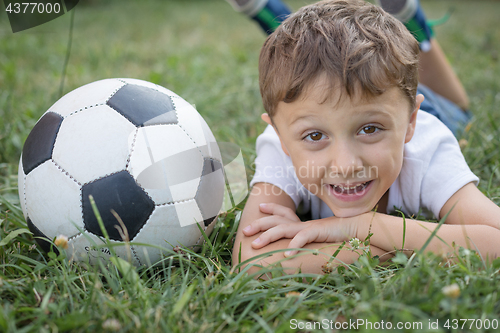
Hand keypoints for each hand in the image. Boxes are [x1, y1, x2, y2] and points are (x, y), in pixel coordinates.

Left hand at [242, 203, 358, 256]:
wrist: (359, 228)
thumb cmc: (341, 235)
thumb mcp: (321, 238)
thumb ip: (311, 239)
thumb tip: (299, 247)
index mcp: (303, 223)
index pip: (284, 213)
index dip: (271, 209)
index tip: (260, 208)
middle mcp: (303, 223)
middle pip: (277, 221)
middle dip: (260, 225)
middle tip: (245, 230)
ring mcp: (309, 226)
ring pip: (283, 229)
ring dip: (268, 236)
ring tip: (255, 245)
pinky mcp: (318, 231)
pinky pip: (302, 238)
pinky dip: (293, 246)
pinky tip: (285, 255)